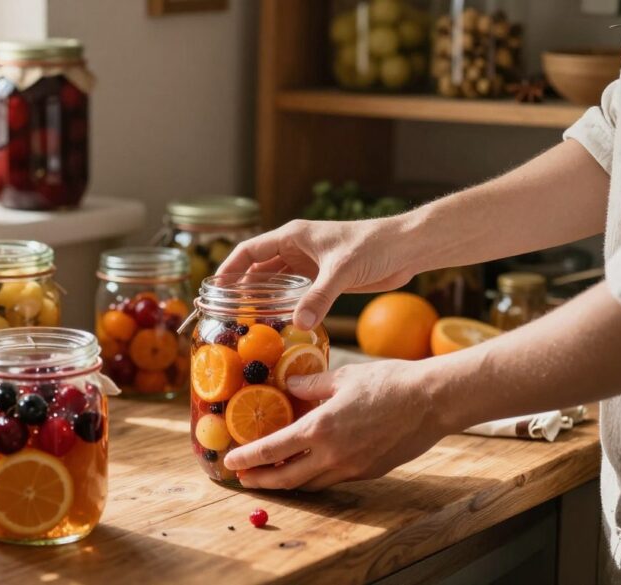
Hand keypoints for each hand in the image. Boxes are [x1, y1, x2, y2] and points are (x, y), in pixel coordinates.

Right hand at [217, 217, 418, 329]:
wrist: (406, 249)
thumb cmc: (374, 246)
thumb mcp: (342, 270)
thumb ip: (319, 297)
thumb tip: (297, 324)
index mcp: (293, 236)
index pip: (249, 251)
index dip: (229, 268)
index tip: (214, 289)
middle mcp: (296, 250)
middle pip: (258, 269)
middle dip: (242, 289)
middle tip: (227, 313)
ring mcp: (309, 265)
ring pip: (275, 283)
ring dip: (262, 300)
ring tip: (247, 322)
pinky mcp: (323, 279)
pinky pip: (295, 295)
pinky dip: (284, 307)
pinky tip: (278, 323)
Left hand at [223, 359, 448, 490]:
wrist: (432, 401)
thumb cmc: (389, 382)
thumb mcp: (343, 377)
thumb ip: (311, 385)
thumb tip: (289, 386)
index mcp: (321, 429)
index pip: (273, 450)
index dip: (248, 458)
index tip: (231, 461)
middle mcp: (333, 455)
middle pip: (286, 479)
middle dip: (261, 480)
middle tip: (244, 478)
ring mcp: (352, 468)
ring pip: (310, 483)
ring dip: (288, 482)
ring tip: (272, 474)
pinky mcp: (369, 472)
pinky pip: (333, 479)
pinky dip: (315, 476)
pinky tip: (310, 466)